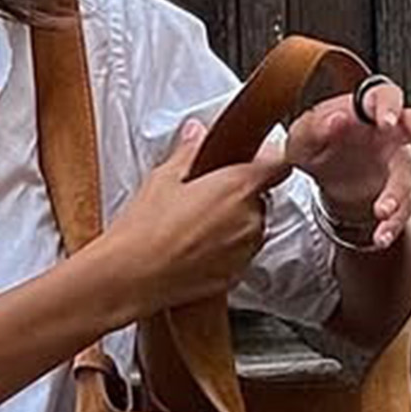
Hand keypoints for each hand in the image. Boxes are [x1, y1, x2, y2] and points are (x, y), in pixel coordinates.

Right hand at [89, 114, 297, 321]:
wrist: (132, 278)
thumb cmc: (145, 231)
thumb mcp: (163, 179)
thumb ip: (189, 152)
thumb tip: (197, 134)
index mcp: (238, 186)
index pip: (278, 164)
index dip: (267, 160)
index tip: (252, 161)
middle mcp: (251, 218)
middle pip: (261, 197)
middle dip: (238, 195)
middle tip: (203, 197)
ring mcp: (246, 249)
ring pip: (251, 227)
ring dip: (232, 223)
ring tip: (194, 226)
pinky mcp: (236, 274)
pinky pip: (239, 254)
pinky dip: (223, 250)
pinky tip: (193, 248)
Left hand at [281, 75, 410, 252]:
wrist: (327, 169)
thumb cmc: (318, 141)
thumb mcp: (303, 135)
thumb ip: (314, 127)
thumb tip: (333, 120)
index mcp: (365, 108)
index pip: (383, 96)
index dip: (388, 106)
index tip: (386, 120)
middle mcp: (390, 130)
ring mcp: (399, 159)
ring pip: (409, 174)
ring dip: (399, 194)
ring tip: (382, 212)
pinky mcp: (401, 188)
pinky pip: (404, 205)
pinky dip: (393, 222)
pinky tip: (381, 235)